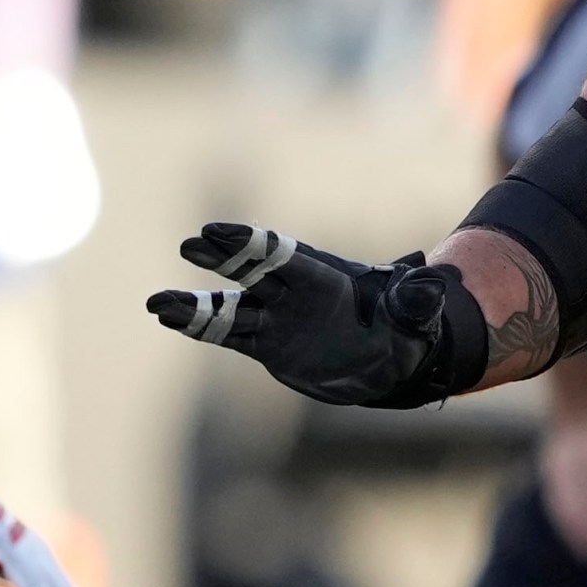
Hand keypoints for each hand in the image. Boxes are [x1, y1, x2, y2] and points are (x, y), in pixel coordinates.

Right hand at [147, 223, 477, 407]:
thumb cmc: (408, 327)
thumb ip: (417, 298)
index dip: (251, 244)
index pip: (281, 256)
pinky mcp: (266, 345)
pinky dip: (198, 326)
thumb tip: (430, 278)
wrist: (393, 355)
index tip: (218, 231)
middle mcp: (293, 293)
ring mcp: (276, 318)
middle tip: (190, 242)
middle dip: (224, 258)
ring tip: (156, 303)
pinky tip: (168, 315)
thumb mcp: (418, 313)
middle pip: (251, 271)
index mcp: (324, 277)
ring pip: (229, 309)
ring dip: (195, 306)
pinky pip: (227, 335)